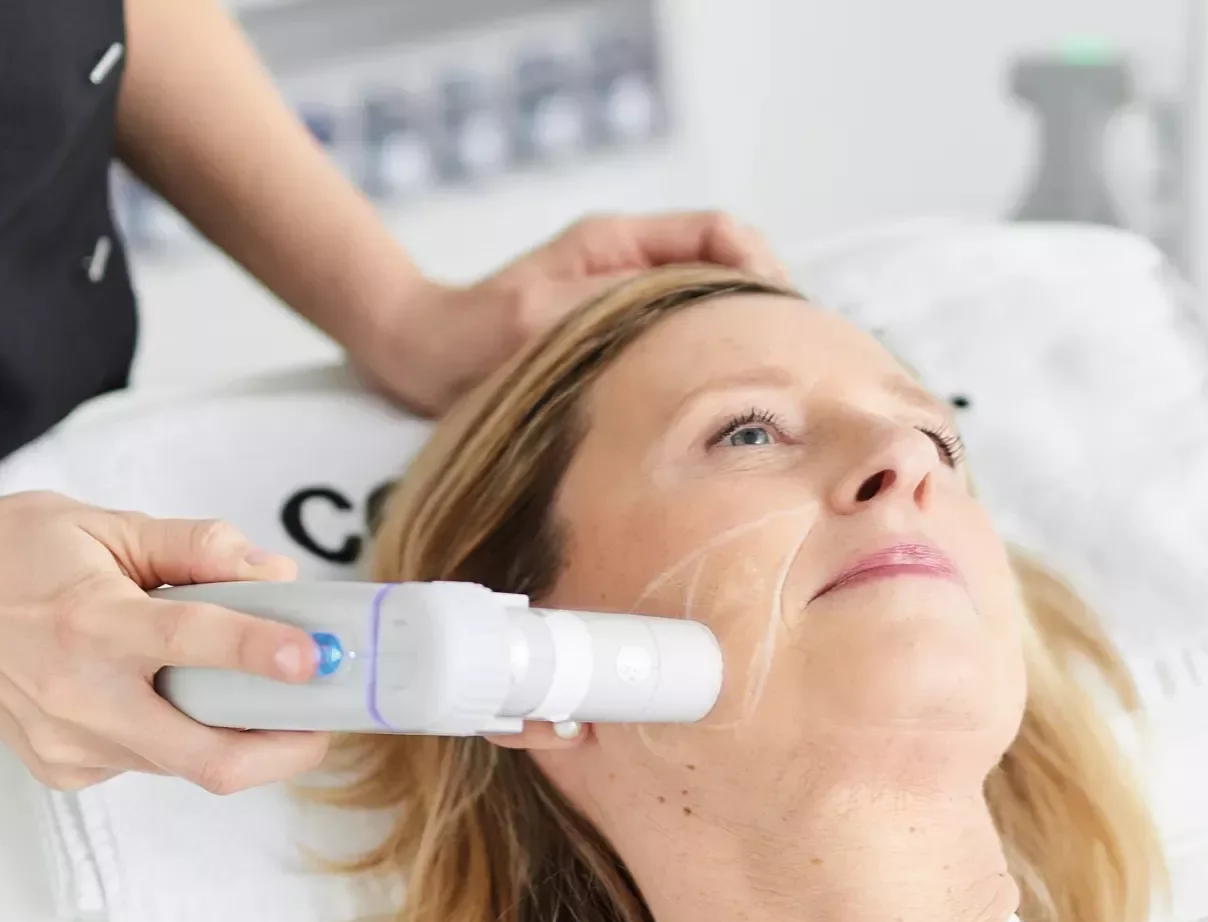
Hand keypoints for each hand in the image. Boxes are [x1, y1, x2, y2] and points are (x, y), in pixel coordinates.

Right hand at [0, 493, 328, 792]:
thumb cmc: (12, 552)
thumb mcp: (107, 523)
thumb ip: (200, 548)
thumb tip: (278, 577)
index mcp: (93, 620)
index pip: (196, 642)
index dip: (264, 652)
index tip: (318, 659)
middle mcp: (80, 693)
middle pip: (207, 757)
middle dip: (283, 750)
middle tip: (324, 721)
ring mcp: (69, 743)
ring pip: (185, 763)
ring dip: (234, 736)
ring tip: (249, 691)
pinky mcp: (63, 769)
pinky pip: (150, 762)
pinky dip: (177, 733)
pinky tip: (159, 693)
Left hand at [351, 211, 786, 413]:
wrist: (415, 356)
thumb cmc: (470, 336)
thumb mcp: (544, 318)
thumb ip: (619, 307)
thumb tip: (695, 314)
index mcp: (619, 241)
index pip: (721, 232)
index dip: (762, 269)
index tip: (782, 319)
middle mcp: (631, 262)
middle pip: (728, 268)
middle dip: (765, 308)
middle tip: (792, 361)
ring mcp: (628, 299)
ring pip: (710, 309)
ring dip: (739, 340)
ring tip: (766, 384)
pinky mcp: (620, 337)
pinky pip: (683, 340)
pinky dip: (709, 363)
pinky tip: (719, 402)